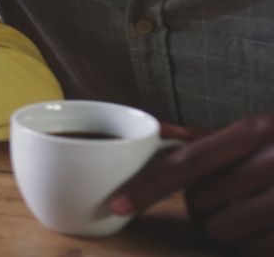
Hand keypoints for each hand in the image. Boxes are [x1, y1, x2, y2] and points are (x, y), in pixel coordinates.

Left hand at [110, 116, 273, 255]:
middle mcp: (273, 161)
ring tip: (254, 211)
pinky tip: (267, 226)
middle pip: (199, 201)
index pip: (187, 163)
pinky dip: (252, 244)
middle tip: (232, 196)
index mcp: (255, 131)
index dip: (147, 185)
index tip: (117, 204)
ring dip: (227, 228)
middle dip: (204, 205)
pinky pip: (249, 250)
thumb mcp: (256, 138)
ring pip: (220, 230)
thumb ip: (205, 139)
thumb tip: (156, 129)